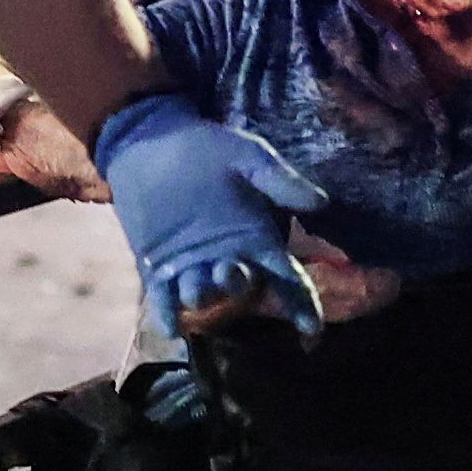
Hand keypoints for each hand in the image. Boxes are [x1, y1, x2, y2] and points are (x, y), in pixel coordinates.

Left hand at [92, 90, 320, 338]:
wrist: (151, 142)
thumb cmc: (206, 147)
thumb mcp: (249, 157)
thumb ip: (280, 181)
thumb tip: (321, 202)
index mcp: (258, 237)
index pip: (287, 277)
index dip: (301, 302)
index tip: (311, 328)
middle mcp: (230, 258)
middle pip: (243, 286)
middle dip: (238, 285)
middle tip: (229, 270)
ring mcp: (193, 266)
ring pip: (205, 295)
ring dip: (203, 297)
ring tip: (194, 288)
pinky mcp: (158, 268)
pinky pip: (165, 298)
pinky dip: (167, 314)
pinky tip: (169, 325)